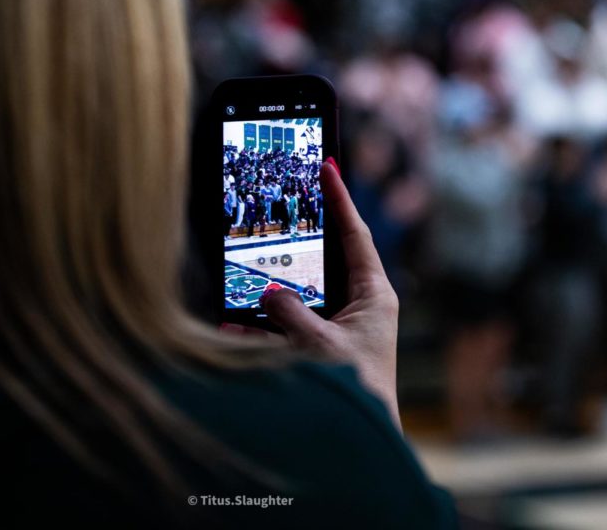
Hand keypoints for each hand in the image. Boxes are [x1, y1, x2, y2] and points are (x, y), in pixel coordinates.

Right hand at [260, 159, 400, 428]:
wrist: (361, 440)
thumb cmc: (356, 391)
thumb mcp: (319, 345)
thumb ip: (288, 313)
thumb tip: (266, 294)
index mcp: (374, 294)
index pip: (354, 234)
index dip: (340, 199)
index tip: (328, 166)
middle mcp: (358, 304)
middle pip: (325, 256)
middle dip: (300, 235)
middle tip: (283, 203)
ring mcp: (337, 323)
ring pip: (300, 290)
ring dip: (272, 284)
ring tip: (245, 264)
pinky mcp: (318, 343)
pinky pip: (286, 322)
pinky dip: (262, 321)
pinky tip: (233, 321)